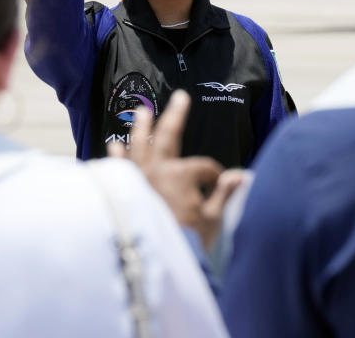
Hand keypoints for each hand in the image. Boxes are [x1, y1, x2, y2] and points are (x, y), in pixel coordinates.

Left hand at [109, 90, 244, 249]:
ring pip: (139, 145)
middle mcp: (157, 169)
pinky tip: (114, 145)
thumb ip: (224, 194)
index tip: (221, 187)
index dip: (216, 176)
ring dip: (142, 127)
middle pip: (169, 136)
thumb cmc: (187, 240)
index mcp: (181, 175)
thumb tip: (240, 175)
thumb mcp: (212, 218)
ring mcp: (138, 177)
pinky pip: (119, 167)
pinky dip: (117, 156)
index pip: (204, 167)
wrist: (155, 259)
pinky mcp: (125, 189)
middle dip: (176, 115)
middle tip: (180, 96)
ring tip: (142, 111)